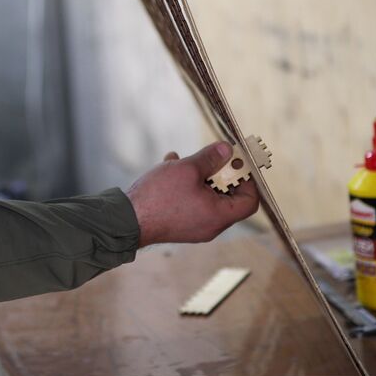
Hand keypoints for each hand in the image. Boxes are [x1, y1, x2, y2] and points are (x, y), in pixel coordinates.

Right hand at [126, 142, 259, 246]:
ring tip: (183, 159)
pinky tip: (170, 165)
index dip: (248, 180)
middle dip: (220, 173)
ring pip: (207, 197)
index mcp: (218, 216)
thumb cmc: (159, 197)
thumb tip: (227, 149)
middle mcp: (210, 226)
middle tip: (212, 158)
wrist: (126, 220)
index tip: (236, 163)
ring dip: (199, 175)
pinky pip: (192, 202)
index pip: (249, 202)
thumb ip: (211, 158)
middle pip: (228, 198)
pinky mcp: (180, 224)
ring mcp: (195, 227)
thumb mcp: (187, 169)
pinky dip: (186, 185)